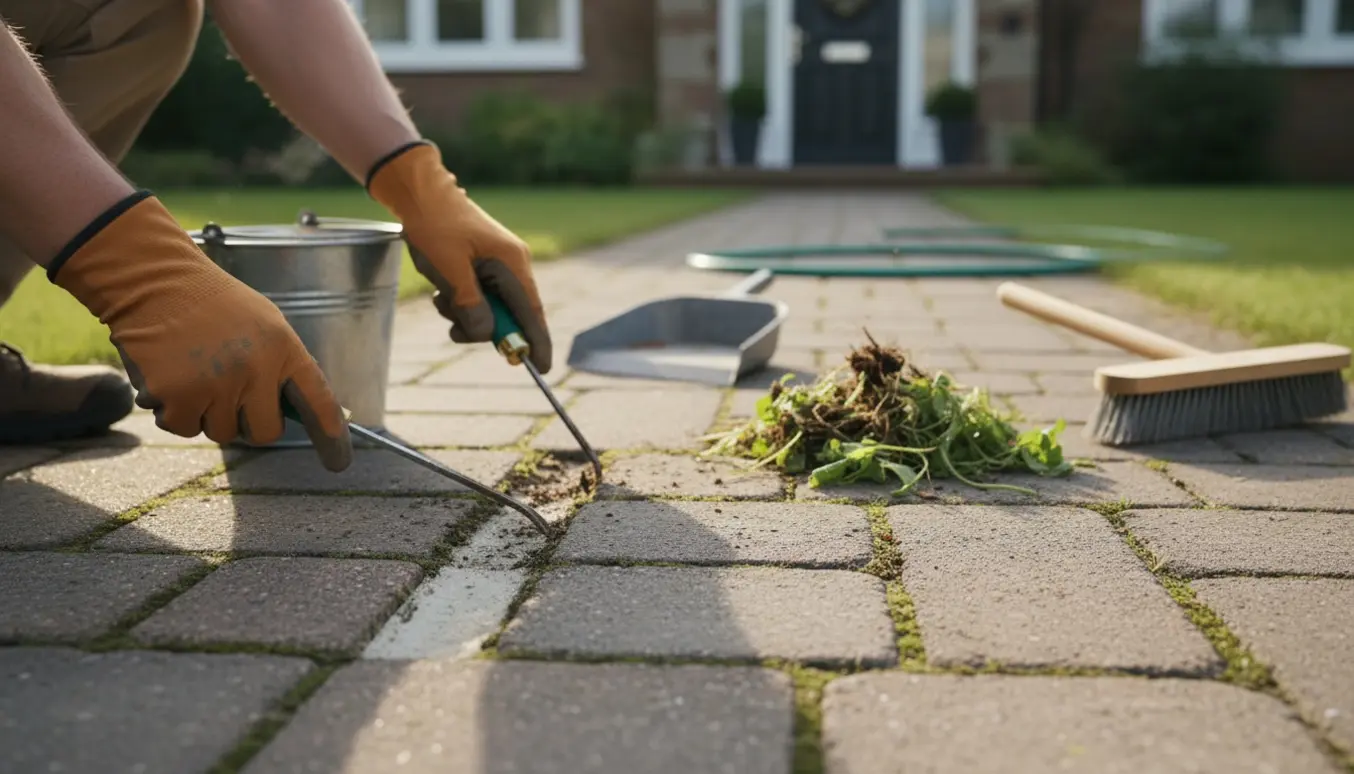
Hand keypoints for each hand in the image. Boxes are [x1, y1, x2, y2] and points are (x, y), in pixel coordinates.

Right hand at [47, 192, 352, 470]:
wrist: (152, 279)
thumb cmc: (210, 302)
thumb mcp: (263, 323)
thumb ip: (279, 365)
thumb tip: (293, 410)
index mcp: (283, 348)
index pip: (318, 400)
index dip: (332, 436)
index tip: (339, 463)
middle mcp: (255, 369)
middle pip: (265, 433)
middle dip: (247, 422)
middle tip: (227, 390)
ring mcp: (216, 384)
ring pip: (220, 433)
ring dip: (206, 413)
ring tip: (192, 369)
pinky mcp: (177, 395)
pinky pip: (183, 428)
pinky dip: (173, 411)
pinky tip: (168, 375)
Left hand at [366, 141, 551, 372]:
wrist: (421, 192)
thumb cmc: (434, 226)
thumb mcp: (449, 271)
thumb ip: (470, 306)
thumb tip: (487, 335)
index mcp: (512, 264)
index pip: (531, 313)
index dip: (536, 343)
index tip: (541, 369)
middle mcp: (514, 264)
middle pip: (510, 314)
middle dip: (483, 327)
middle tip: (455, 329)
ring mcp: (501, 263)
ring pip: (492, 307)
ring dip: (465, 313)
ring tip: (440, 297)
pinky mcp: (486, 263)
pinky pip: (481, 295)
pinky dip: (462, 300)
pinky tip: (442, 288)